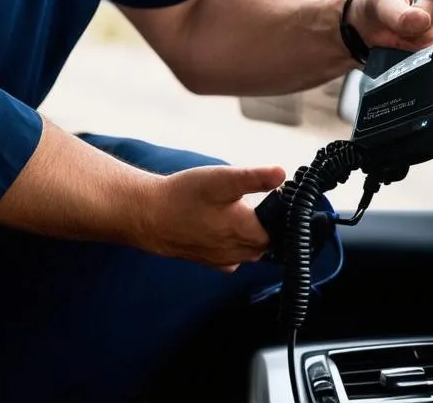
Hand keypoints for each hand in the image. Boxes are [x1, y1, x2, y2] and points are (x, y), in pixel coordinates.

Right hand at [140, 164, 285, 272]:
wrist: (150, 215)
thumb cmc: (184, 195)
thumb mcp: (222, 178)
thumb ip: (254, 178)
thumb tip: (282, 173)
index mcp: (245, 230)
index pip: (280, 231)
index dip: (283, 216)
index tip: (282, 200)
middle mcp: (236, 250)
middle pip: (266, 244)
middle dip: (271, 227)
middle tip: (266, 205)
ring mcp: (221, 258)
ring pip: (250, 253)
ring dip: (254, 238)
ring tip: (249, 217)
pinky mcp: (207, 260)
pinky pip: (231, 259)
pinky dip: (236, 248)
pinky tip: (228, 232)